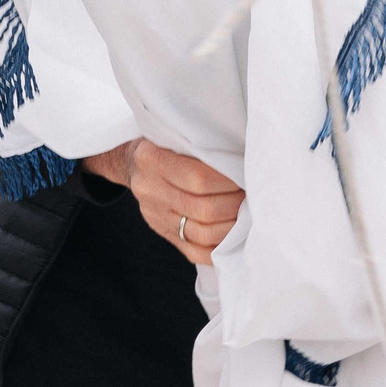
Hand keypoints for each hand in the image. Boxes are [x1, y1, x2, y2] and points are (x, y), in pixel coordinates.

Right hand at [84, 138, 243, 265]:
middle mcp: (149, 189)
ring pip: (202, 233)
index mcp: (151, 159)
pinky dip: (218, 249)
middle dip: (236, 205)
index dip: (230, 182)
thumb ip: (202, 148)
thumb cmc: (168, 144)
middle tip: (251, 196)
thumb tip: (246, 164)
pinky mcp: (162, 232)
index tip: (246, 177)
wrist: (134, 163)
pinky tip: (232, 237)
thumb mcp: (176, 135)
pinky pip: (194, 251)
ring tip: (245, 213)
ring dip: (232, 226)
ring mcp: (154, 215)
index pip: (200, 178)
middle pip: (203, 209)